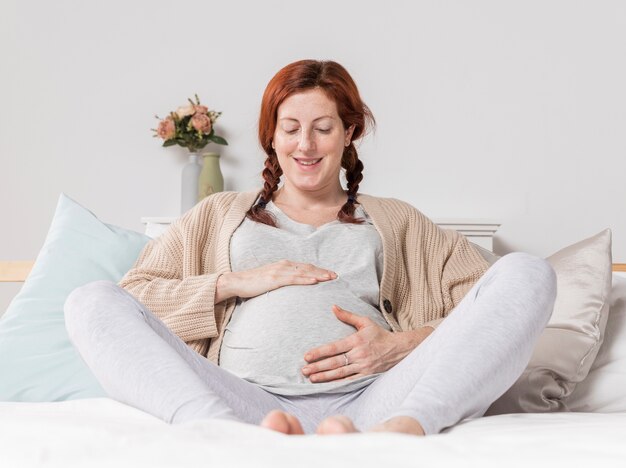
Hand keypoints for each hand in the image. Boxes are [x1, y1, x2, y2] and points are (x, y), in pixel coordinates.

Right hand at [215, 260, 336, 301]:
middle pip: (308, 268)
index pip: (305, 267)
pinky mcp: (274, 278)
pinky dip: (305, 280)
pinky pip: (293, 279)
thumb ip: (282, 280)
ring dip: (318, 275)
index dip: (319, 270)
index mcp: (284, 265)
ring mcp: (279, 271)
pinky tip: (314, 282)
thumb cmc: (253, 283)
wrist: (237, 282)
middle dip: (322, 272)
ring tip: (329, 278)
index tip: (330, 274)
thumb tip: (292, 285)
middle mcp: (283, 265)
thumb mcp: (270, 279)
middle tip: (336, 276)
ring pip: (303, 272)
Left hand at [301, 305, 432, 382]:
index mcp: (356, 340)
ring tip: (312, 378)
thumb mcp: (365, 322)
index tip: (307, 356)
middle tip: (304, 370)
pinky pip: (350, 381)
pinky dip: (338, 383)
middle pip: (335, 362)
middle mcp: (359, 354)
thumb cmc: (380, 335)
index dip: (319, 352)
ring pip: (340, 373)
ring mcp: (363, 366)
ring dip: (325, 376)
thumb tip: (333, 307)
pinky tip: (327, 385)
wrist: (399, 349)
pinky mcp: (367, 376)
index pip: (334, 347)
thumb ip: (347, 316)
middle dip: (318, 367)